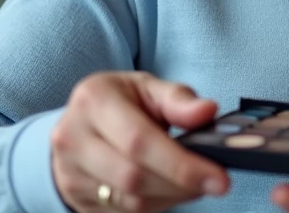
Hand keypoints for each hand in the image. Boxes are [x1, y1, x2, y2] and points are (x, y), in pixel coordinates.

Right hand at [49, 71, 229, 211]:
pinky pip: (124, 211)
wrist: (78, 122)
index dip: (180, 164)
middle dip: (181, 184)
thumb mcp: (148, 87)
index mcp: (93, 101)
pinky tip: (173, 190)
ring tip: (196, 183)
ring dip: (172, 197)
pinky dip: (157, 204)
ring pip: (129, 200)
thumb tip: (208, 111)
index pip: (139, 141)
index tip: (218, 176)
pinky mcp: (76, 198)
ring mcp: (70, 173)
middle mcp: (73, 138)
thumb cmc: (122, 101)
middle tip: (217, 183)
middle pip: (133, 177)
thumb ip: (179, 99)